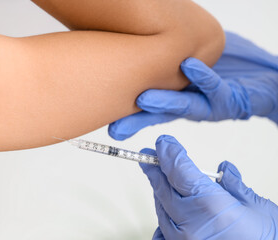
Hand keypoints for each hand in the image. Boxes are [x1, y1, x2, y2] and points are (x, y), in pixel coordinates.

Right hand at [109, 32, 277, 139]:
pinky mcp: (227, 97)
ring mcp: (205, 104)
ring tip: (146, 99)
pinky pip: (213, 86)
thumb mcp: (180, 72)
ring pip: (184, 106)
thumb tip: (124, 57)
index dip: (128, 120)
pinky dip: (201, 76)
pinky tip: (188, 66)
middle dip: (138, 120)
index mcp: (173, 102)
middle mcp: (186, 107)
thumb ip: (157, 68)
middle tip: (119, 127)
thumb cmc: (213, 77)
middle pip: (159, 116)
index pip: (146, 113)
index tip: (111, 128)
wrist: (255, 85)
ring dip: (165, 103)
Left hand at [140, 135, 277, 239]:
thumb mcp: (257, 208)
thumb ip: (236, 186)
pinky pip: (162, 231)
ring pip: (161, 207)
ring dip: (160, 191)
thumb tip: (225, 170)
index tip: (163, 142)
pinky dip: (164, 217)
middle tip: (148, 155)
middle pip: (163, 187)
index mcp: (209, 204)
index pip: (178, 170)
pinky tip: (168, 211)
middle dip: (155, 169)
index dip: (168, 153)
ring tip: (161, 179)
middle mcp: (191, 223)